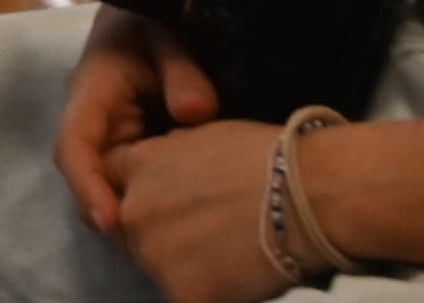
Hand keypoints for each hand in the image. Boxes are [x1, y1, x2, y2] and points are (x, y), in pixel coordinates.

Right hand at [61, 10, 222, 234]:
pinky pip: (134, 177)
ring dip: (132, 209)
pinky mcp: (135, 143)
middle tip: (152, 249)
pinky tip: (182, 217)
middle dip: (111, 213)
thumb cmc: (156, 16)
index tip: (112, 223)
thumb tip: (195, 113)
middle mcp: (93, 120)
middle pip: (89, 176)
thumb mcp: (169, 33)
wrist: (157, 8)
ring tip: (170, 241)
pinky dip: (151, 199)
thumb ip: (182, 68)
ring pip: (111, 181)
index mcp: (92, 91)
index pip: (74, 146)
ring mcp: (112, 134)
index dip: (88, 187)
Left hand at [105, 121, 288, 302]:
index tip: (170, 201)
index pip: (110, 181)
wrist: (314, 194)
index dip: (140, 192)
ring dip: (183, 266)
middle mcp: (134, 210)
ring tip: (230, 254)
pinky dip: (210, 293)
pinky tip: (239, 279)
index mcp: (138, 165)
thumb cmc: (272, 158)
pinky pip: (186, 297)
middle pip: (130, 230)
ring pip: (156, 267)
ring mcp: (155, 253)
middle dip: (159, 233)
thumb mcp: (203, 136)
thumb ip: (169, 155)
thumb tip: (165, 169)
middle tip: (208, 234)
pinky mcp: (184, 292)